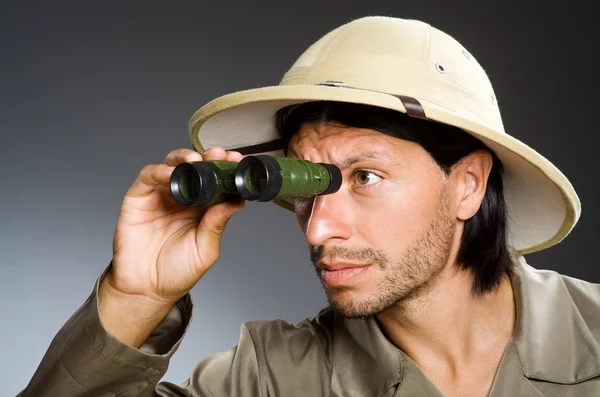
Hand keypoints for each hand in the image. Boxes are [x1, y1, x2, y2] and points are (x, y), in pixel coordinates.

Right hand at [108, 147, 244, 304]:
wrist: (146, 290)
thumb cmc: (177, 272)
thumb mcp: (205, 248)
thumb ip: (217, 223)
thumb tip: (237, 200)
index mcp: (203, 208)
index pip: (216, 181)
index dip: (226, 169)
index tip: (237, 162)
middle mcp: (182, 197)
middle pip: (196, 168)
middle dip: (208, 158)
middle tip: (219, 156)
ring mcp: (160, 195)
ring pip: (173, 165)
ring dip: (185, 158)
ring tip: (196, 160)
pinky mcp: (139, 198)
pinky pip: (148, 177)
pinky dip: (160, 170)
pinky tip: (171, 173)